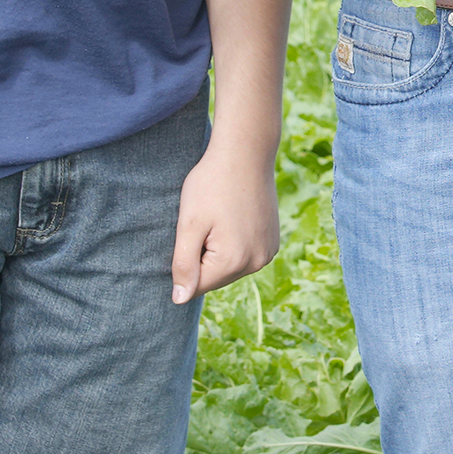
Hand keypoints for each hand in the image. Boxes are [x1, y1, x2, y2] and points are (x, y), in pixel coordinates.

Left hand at [170, 126, 280, 303]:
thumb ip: (183, 265)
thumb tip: (179, 300)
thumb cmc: (211, 184)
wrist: (246, 153)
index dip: (185, 259)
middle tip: (205, 221)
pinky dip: (233, 242)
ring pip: (229, 267)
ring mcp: (268, 252)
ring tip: (219, 217)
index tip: (192, 230)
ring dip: (217, 250)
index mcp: (234, 261)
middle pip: (214, 277)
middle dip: (202, 256)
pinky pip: (244, 255)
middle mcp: (256, 263)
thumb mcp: (189, 223)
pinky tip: (232, 217)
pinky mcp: (272, 242)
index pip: (196, 285)